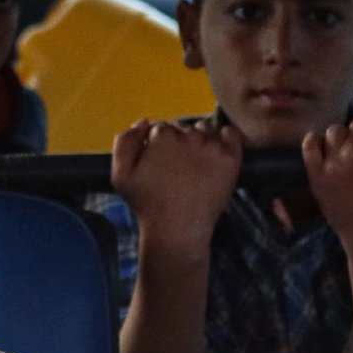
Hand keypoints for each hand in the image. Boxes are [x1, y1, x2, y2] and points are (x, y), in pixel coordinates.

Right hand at [111, 118, 242, 255]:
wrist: (177, 230)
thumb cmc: (148, 205)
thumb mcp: (120, 174)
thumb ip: (125, 141)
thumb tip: (144, 121)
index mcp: (161, 135)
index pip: (161, 128)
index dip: (159, 146)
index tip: (162, 164)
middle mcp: (188, 135)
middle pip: (184, 129)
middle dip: (180, 144)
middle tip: (179, 170)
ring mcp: (212, 146)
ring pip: (206, 130)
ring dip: (202, 140)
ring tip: (197, 166)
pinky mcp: (230, 158)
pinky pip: (231, 134)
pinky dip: (226, 139)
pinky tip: (217, 155)